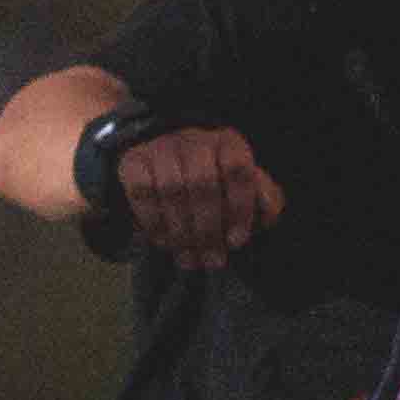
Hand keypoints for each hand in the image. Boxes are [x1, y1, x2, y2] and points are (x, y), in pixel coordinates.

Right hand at [107, 120, 285, 266]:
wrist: (166, 162)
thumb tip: (266, 213)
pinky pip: (142, 192)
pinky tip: (164, 242)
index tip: (236, 241)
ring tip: (189, 258)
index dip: (239, 208)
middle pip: (202, 183)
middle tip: (212, 259)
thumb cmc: (216, 182)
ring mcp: (161, 147)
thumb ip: (265, 200)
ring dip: (181, 231)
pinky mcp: (133, 161)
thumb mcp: (246, 189)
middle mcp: (194, 139)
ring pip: (171, 189)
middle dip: (208, 229)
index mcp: (228, 143)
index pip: (238, 170)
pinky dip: (153, 222)